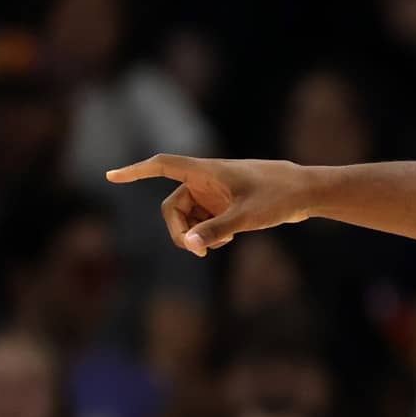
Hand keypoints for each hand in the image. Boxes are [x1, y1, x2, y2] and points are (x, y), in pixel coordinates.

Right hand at [106, 154, 314, 254]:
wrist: (305, 193)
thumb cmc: (278, 196)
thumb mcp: (247, 217)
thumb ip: (216, 230)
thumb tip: (189, 245)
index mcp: (205, 171)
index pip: (162, 166)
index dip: (136, 171)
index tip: (110, 176)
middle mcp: (205, 180)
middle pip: (173, 207)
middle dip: (179, 230)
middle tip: (195, 250)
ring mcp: (214, 193)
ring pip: (188, 218)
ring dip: (196, 234)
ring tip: (217, 244)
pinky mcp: (224, 205)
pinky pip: (203, 222)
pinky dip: (209, 233)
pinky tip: (227, 238)